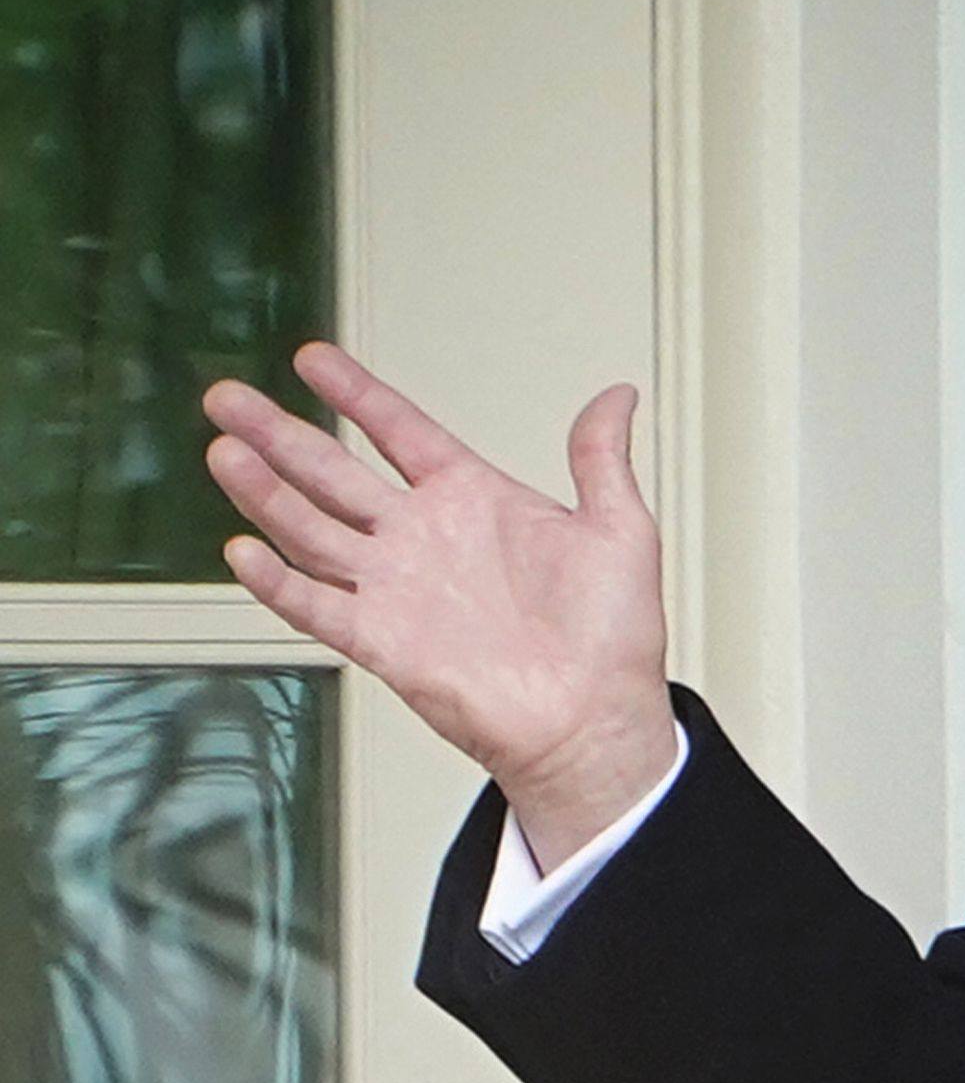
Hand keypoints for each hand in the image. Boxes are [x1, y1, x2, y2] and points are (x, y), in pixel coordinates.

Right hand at [204, 342, 675, 868]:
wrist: (597, 722)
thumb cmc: (614, 639)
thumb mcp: (621, 533)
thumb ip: (602, 461)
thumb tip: (618, 396)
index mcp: (474, 500)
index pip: (398, 432)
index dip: (356, 395)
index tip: (311, 359)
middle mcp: (424, 538)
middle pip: (332, 472)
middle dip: (278, 433)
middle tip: (226, 396)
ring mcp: (397, 588)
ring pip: (311, 528)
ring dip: (264, 492)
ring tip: (224, 451)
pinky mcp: (382, 640)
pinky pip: (317, 604)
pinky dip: (278, 581)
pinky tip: (245, 550)